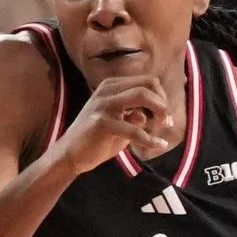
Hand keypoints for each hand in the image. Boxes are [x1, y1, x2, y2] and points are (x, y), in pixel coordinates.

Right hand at [58, 74, 174, 171]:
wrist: (69, 155)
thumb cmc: (95, 139)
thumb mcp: (118, 122)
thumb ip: (134, 113)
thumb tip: (151, 113)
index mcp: (111, 86)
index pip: (146, 81)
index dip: (161, 96)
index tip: (164, 114)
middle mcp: (106, 90)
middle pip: (147, 84)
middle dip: (163, 102)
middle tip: (167, 121)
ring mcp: (103, 104)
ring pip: (141, 95)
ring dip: (160, 111)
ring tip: (165, 127)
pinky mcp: (102, 123)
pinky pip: (134, 128)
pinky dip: (150, 138)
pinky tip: (159, 145)